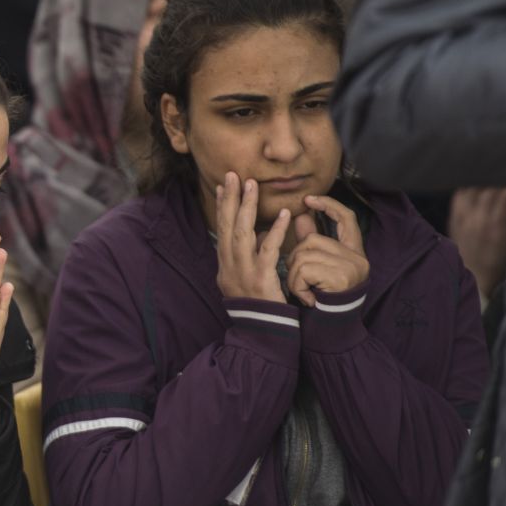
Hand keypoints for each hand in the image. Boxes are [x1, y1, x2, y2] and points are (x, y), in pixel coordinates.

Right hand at [214, 173, 290, 302]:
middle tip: (232, 175)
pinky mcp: (261, 277)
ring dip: (247, 207)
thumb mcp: (244, 278)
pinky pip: (269, 249)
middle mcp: (229, 264)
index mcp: (225, 263)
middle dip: (229, 199)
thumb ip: (248, 256)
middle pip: (228, 225)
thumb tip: (257, 235)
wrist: (260, 330)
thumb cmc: (256, 305)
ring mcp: (243, 270)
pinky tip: (284, 215)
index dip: (221, 206)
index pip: (221, 228)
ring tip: (252, 186)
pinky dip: (276, 231)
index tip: (222, 186)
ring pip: (243, 232)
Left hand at [286, 194, 368, 306]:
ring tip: (304, 292)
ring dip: (294, 276)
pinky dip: (296, 285)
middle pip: (311, 240)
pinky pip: (303, 270)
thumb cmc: (323, 298)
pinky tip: (307, 298)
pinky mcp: (340, 278)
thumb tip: (301, 215)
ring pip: (302, 255)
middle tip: (302, 282)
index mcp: (354, 251)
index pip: (347, 218)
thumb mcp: (317, 268)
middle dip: (295, 260)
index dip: (329, 205)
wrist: (332, 329)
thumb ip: (310, 242)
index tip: (309, 199)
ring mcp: (351, 267)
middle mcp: (357, 257)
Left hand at [449, 187, 505, 300]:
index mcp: (496, 226)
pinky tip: (471, 193)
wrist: (474, 272)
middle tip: (497, 188)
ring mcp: (462, 220)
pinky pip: (457, 200)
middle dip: (494, 187)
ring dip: (478, 188)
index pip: (501, 196)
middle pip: (485, 192)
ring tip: (484, 190)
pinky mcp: (453, 221)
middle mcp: (477, 221)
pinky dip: (464, 193)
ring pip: (469, 193)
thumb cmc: (497, 257)